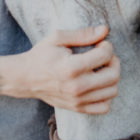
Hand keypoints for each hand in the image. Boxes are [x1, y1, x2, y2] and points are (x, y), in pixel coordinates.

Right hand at [1, 25, 119, 112]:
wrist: (25, 78)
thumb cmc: (41, 55)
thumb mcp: (57, 38)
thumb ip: (82, 34)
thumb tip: (105, 30)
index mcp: (71, 68)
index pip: (105, 55)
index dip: (107, 45)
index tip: (99, 44)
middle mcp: (76, 87)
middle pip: (114, 75)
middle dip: (113, 61)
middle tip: (103, 55)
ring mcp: (78, 101)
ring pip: (112, 91)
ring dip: (111, 77)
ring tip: (99, 69)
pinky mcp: (78, 108)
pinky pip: (104, 107)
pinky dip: (105, 95)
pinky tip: (97, 84)